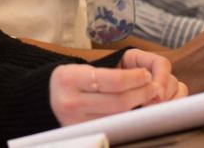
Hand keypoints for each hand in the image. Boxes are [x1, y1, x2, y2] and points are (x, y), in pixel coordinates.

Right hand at [48, 51, 183, 125]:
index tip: (146, 74)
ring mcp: (76, 122)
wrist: (50, 98)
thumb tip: (148, 79)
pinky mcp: (84, 134)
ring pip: (119, 118)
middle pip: (118, 102)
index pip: (112, 81)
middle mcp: (70, 103)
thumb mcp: (83, 68)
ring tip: (148, 98)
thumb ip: (111, 74)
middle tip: (153, 86)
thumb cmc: (73, 80)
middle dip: (141, 93)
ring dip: (139, 108)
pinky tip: (136, 112)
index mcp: (68, 79)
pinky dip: (129, 120)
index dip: (134, 78)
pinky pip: (114, 128)